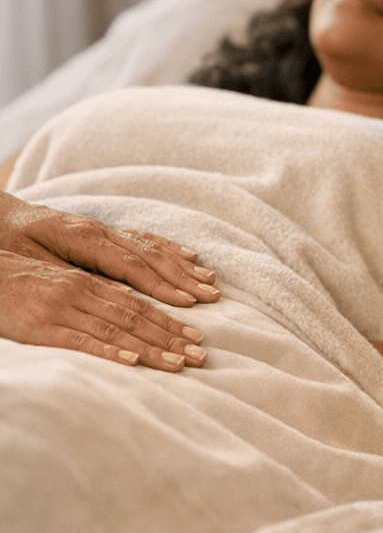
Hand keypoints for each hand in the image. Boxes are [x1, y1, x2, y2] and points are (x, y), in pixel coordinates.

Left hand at [0, 192, 219, 307]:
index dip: (162, 286)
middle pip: (152, 258)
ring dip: (184, 267)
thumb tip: (112, 295)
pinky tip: (189, 257)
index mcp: (84, 239)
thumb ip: (73, 278)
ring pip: (153, 248)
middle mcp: (101, 231)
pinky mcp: (105, 231)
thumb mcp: (33, 266)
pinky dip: (170, 249)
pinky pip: (144, 239)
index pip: (133, 266)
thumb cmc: (8, 245)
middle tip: (212, 298)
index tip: (188, 304)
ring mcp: (105, 229)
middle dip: (184, 280)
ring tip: (211, 283)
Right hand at [0, 250, 208, 370]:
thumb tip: (130, 309)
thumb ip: (96, 294)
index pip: (140, 304)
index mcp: (90, 283)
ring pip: (117, 329)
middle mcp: (83, 292)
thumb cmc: (19, 284)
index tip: (198, 338)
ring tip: (179, 364)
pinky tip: (132, 361)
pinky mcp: (41, 327)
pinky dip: (109, 350)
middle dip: (173, 338)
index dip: (171, 321)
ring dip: (151, 349)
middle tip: (202, 356)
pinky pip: (81, 340)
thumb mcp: (62, 283)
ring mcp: (63, 309)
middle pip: (137, 317)